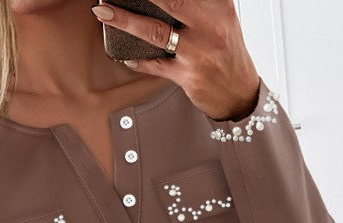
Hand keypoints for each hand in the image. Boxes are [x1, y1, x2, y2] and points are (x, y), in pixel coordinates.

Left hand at [90, 0, 260, 121]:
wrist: (240, 94)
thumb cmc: (226, 52)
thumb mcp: (221, 18)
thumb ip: (199, 4)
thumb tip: (164, 1)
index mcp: (220, 6)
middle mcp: (210, 27)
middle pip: (169, 1)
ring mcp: (198, 52)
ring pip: (155, 31)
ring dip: (124, 20)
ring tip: (103, 11)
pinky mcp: (188, 76)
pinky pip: (155, 65)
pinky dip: (138, 60)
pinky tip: (125, 54)